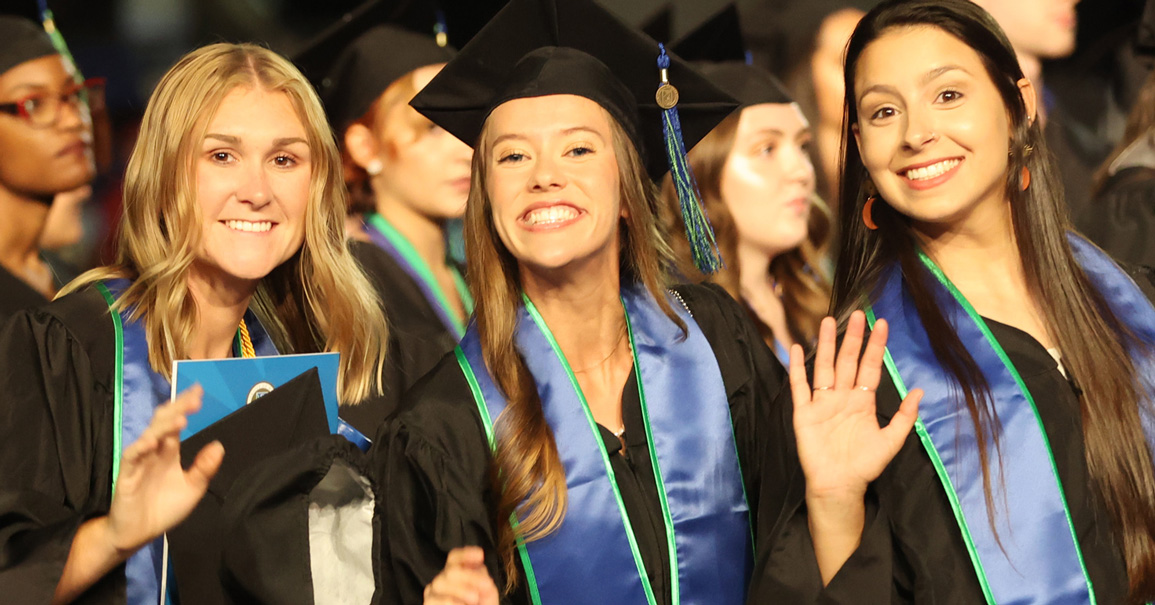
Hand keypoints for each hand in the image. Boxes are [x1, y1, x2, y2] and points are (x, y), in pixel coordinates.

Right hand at [105, 385, 222, 553]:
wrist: (139, 534)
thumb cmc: (164, 508)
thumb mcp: (192, 488)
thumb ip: (204, 468)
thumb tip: (219, 446)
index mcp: (169, 451)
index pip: (176, 422)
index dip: (185, 406)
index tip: (199, 392)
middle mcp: (154, 451)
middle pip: (163, 422)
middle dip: (178, 408)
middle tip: (194, 398)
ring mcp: (139, 461)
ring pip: (149, 435)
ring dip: (164, 426)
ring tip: (181, 418)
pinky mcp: (126, 475)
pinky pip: (131, 457)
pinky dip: (141, 447)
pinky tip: (153, 441)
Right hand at [424, 547, 498, 604]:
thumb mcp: (487, 592)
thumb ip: (482, 577)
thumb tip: (478, 567)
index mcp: (457, 572)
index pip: (455, 558)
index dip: (466, 554)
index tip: (480, 555)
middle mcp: (443, 579)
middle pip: (451, 569)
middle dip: (470, 576)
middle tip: (487, 585)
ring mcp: (434, 591)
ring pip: (441, 583)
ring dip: (461, 590)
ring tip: (475, 599)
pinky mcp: (428, 603)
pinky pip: (434, 599)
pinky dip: (451, 601)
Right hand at [789, 311, 921, 502]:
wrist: (838, 486)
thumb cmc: (864, 466)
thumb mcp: (891, 441)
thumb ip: (904, 416)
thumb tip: (919, 391)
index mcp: (862, 401)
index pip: (869, 367)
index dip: (875, 347)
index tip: (881, 324)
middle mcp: (842, 397)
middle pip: (847, 361)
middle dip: (853, 338)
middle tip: (858, 315)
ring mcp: (822, 403)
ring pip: (824, 367)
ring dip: (827, 345)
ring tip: (828, 322)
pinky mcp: (804, 412)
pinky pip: (800, 386)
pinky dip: (797, 368)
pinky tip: (798, 349)